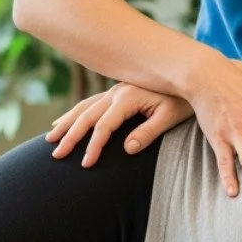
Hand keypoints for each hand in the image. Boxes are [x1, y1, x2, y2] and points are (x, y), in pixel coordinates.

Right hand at [47, 83, 193, 167]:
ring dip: (66, 122)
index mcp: (128, 97)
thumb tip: (127, 149)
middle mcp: (117, 91)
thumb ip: (149, 132)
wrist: (192, 78)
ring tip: (50, 138)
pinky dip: (74, 113)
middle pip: (87, 115)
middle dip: (70, 135)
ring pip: (84, 107)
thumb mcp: (171, 116)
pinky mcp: (118, 92)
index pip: (104, 125)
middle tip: (55, 154)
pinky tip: (63, 121)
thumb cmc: (184, 100)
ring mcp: (116, 90)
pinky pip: (90, 103)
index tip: (85, 163)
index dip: (94, 145)